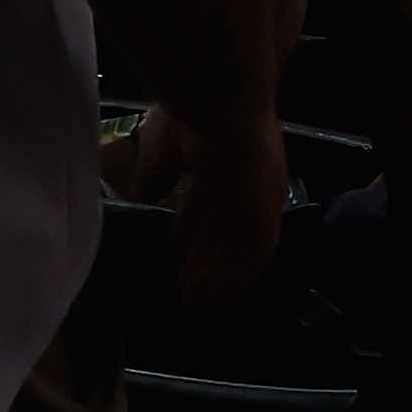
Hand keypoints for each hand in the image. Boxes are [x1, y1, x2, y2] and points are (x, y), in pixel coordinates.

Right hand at [129, 95, 291, 312]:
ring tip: (192, 304)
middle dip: (204, 259)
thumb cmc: (190, 118)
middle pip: (223, 230)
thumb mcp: (163, 148)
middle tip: (184, 288)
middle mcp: (244, 182)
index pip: (209, 200)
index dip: (193, 226)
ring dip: (214, 278)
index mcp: (222, 157)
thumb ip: (157, 174)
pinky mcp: (266, 219)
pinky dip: (231, 283)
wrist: (221, 107)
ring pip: (236, 250)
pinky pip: (251, 261)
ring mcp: (257, 201)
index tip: (177, 248)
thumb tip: (146, 195)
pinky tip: (212, 303)